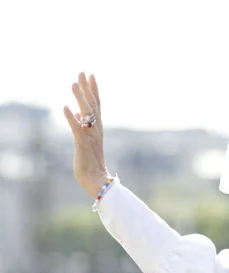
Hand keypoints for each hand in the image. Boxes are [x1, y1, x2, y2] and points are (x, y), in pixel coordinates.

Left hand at [64, 72, 110, 198]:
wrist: (95, 178)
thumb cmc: (90, 161)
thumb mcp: (85, 139)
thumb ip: (82, 124)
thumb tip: (76, 111)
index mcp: (98, 128)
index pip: (96, 104)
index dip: (93, 89)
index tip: (90, 75)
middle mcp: (97, 129)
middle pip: (93, 104)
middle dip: (87, 88)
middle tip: (83, 72)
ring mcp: (91, 135)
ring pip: (86, 113)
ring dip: (80, 98)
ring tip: (73, 84)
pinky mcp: (83, 143)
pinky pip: (77, 128)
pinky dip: (71, 118)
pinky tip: (66, 108)